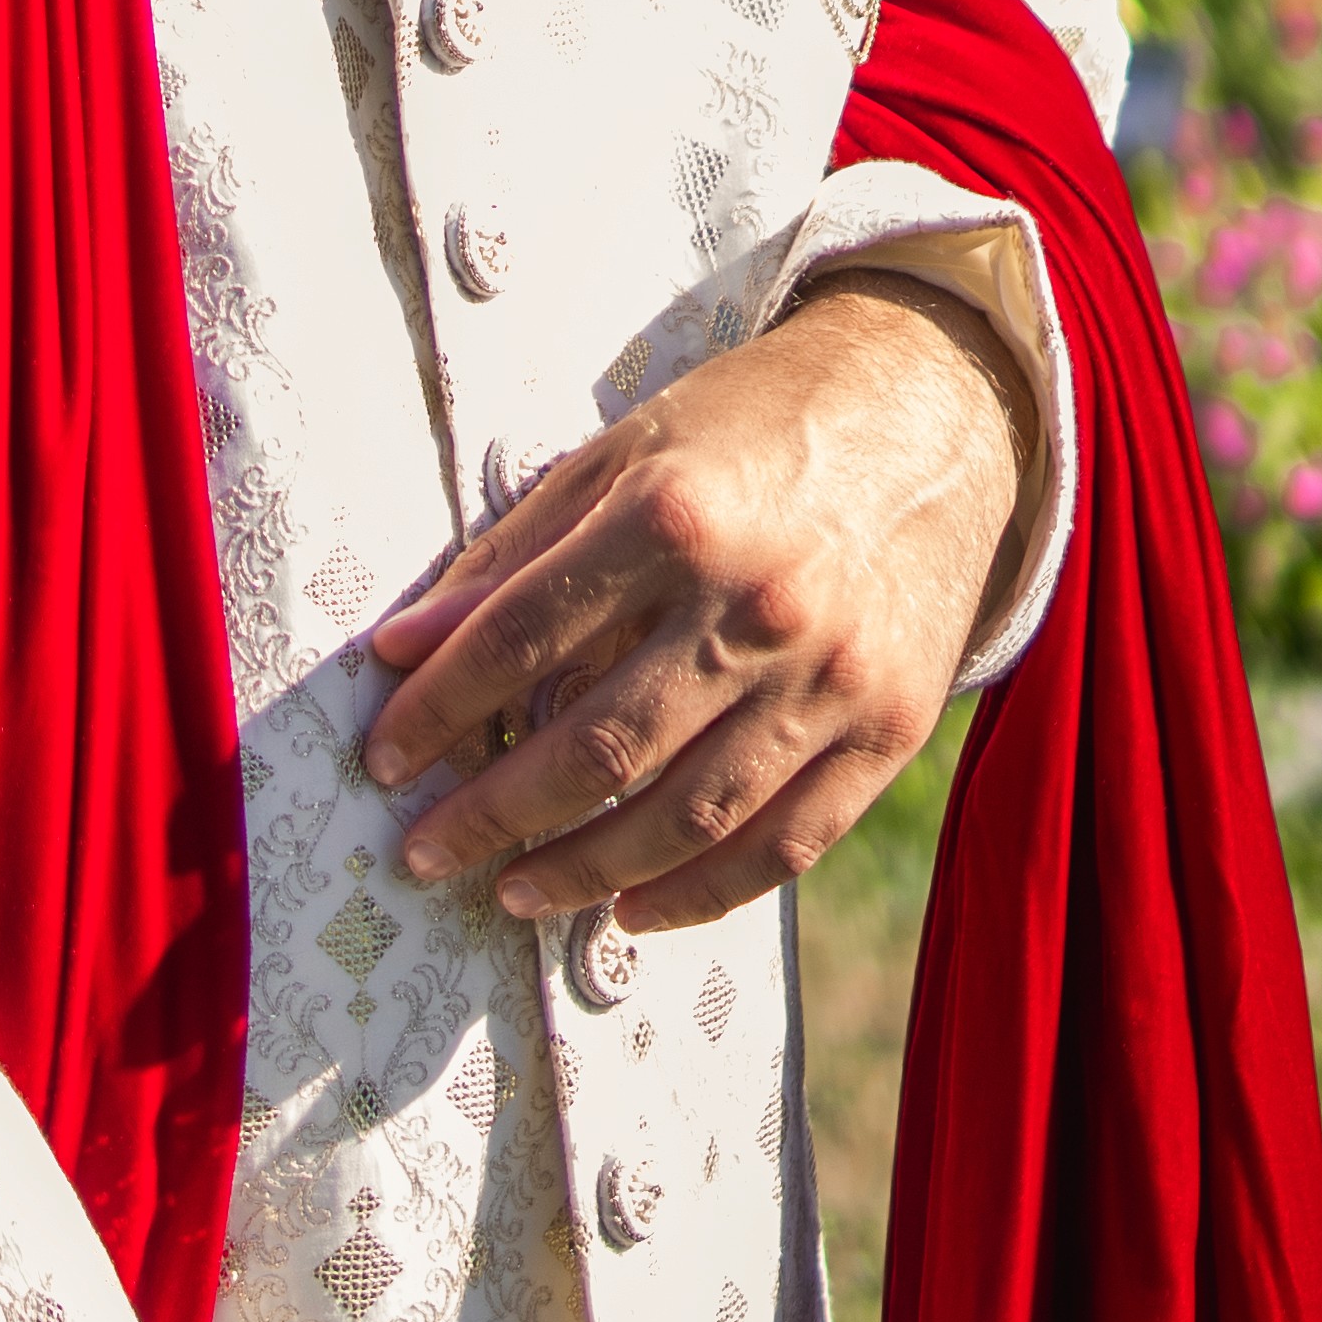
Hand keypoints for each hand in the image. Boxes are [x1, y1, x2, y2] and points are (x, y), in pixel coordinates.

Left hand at [360, 275, 1028, 935]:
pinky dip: (700, 894)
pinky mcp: (890, 727)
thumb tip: (406, 644)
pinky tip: (631, 908)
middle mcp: (757, 603)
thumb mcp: (627, 451)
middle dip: (492, 812)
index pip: (522, 635)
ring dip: (584, 869)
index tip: (385, 755)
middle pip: (598, 746)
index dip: (438, 704)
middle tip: (426, 851)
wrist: (936, 412)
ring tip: (513, 890)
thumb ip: (516, 552)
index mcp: (675, 515)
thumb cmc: (758, 425)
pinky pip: (783, 843)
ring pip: (687, 815)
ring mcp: (831, 675)